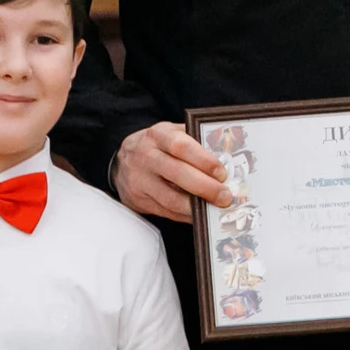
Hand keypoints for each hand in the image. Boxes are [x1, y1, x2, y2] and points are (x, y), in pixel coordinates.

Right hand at [113, 123, 232, 222]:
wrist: (123, 162)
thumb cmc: (157, 147)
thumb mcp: (171, 134)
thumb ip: (194, 142)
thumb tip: (226, 158)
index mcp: (158, 135)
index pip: (181, 146)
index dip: (204, 160)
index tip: (222, 173)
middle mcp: (146, 156)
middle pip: (177, 173)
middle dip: (205, 187)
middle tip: (225, 197)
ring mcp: (140, 180)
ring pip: (170, 198)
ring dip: (196, 207)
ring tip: (214, 209)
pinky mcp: (138, 200)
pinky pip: (166, 212)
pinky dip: (186, 216)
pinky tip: (199, 215)